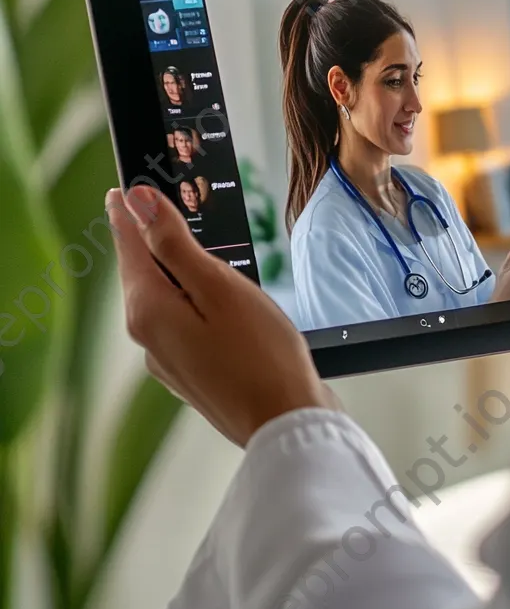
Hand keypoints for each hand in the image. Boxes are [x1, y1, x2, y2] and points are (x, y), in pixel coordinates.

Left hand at [107, 185, 337, 446]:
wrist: (286, 423)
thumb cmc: (262, 354)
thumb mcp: (219, 287)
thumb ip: (174, 244)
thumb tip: (139, 201)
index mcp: (149, 310)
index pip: (130, 245)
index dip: (130, 211)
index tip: (124, 186)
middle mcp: (149, 338)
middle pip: (144, 273)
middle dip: (148, 239)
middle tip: (152, 204)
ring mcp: (169, 360)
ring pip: (165, 300)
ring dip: (174, 270)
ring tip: (188, 243)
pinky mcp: (194, 373)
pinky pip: (183, 323)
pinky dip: (192, 299)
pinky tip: (215, 295)